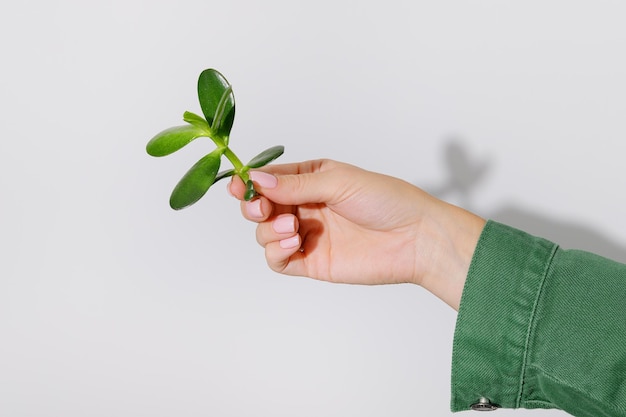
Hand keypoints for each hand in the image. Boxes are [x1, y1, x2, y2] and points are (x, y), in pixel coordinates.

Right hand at [228, 159, 484, 309]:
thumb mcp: (339, 181)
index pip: (269, 180)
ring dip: (269, 230)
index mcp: (310, 180)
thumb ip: (296, 185)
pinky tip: (293, 245)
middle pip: (260, 207)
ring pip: (265, 234)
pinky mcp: (311, 262)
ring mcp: (306, 235)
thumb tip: (257, 180)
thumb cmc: (386, 200)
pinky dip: (276, 252)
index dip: (249, 182)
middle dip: (253, 207)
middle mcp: (304, 206)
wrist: (415, 238)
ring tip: (293, 228)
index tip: (237, 186)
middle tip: (260, 208)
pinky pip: (277, 260)